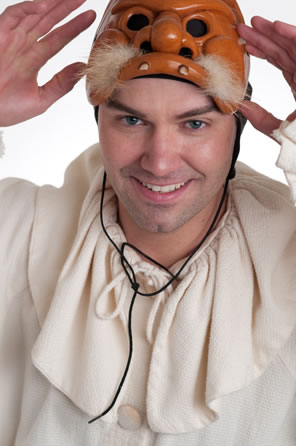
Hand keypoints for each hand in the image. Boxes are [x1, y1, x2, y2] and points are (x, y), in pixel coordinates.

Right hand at [0, 0, 95, 125]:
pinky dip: (29, 8)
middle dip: (65, 9)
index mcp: (33, 60)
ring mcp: (10, 39)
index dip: (74, 27)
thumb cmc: (5, 109)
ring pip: (34, 14)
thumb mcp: (41, 98)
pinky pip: (14, 15)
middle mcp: (22, 46)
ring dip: (52, 4)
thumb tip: (81, 69)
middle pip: (48, 22)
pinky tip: (46, 5)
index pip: (57, 39)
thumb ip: (61, 84)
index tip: (90, 17)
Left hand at [237, 17, 295, 140]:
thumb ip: (261, 119)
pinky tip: (275, 27)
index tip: (245, 46)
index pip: (279, 62)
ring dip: (273, 32)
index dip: (262, 52)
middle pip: (283, 50)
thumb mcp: (277, 129)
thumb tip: (242, 108)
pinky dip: (291, 35)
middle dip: (262, 37)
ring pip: (291, 44)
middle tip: (243, 29)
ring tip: (254, 23)